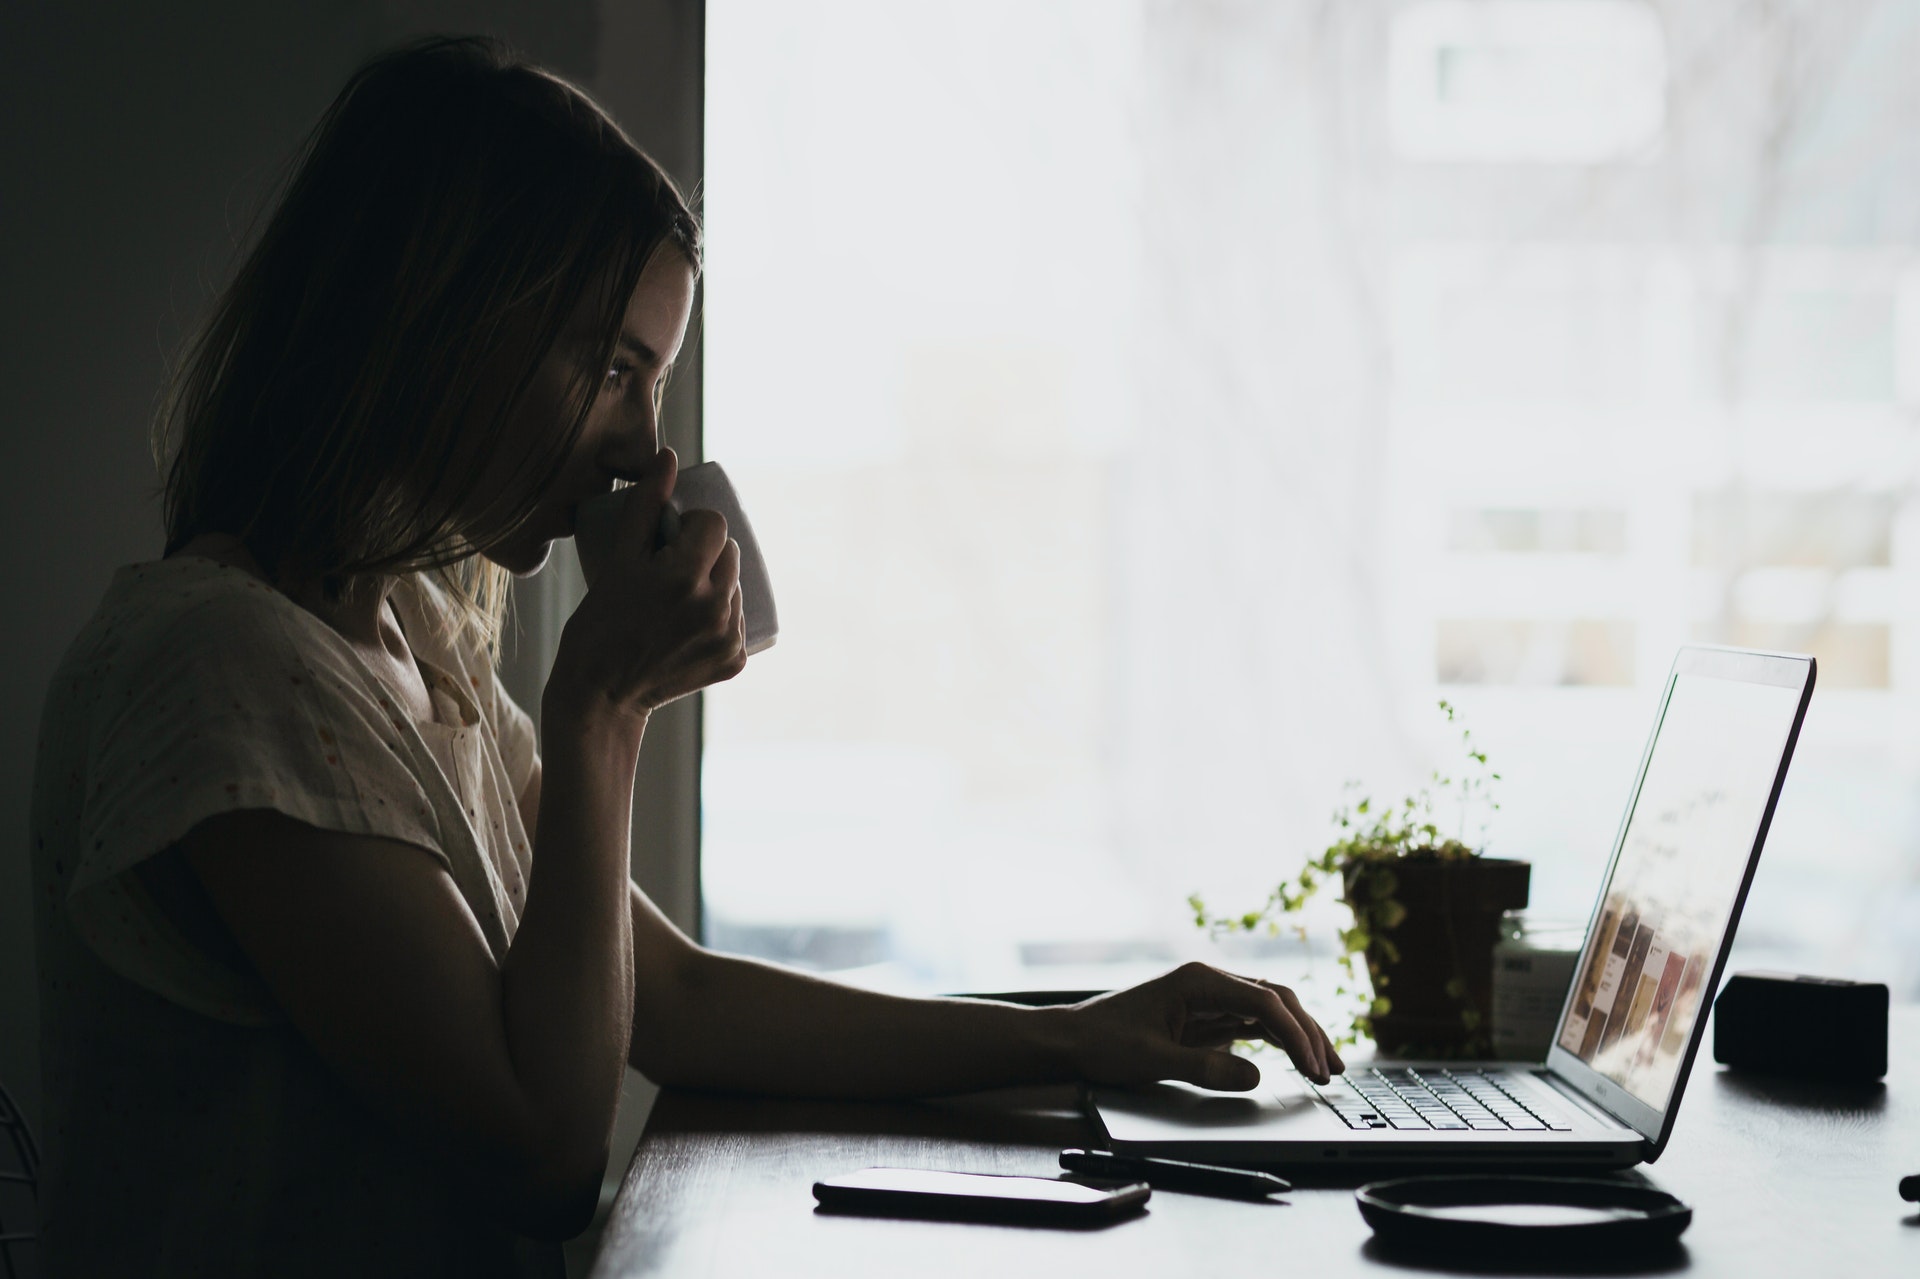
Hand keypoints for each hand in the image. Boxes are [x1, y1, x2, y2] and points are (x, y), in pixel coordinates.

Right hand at [550, 448, 746, 718]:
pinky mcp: (734, 661)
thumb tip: (669, 457)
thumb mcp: (617, 560)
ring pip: (735, 586)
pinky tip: (689, 626)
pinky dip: (719, 617)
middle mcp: (714, 607)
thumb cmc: (598, 624)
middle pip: (730, 553)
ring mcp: (728, 637)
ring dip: (715, 584)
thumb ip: (644, 506)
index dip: (693, 526)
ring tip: (677, 601)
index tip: (671, 540)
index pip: (715, 524)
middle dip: (705, 554)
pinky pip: (737, 620)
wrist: (601, 694)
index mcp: (684, 577)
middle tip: (670, 571)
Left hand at [1060, 962, 1342, 1090]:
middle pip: (1276, 1000)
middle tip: (1331, 1070)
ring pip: (1270, 1011)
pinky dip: (1279, 1041)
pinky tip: (1298, 1059)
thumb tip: (1255, 1075)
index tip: (1312, 1065)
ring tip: (1327, 1067)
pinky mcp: (1208, 1017)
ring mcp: (1211, 998)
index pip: (1263, 1001)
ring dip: (1300, 1036)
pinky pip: (1254, 1024)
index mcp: (1198, 981)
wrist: (1073, 1039)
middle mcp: (1209, 982)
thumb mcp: (1152, 1060)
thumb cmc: (1104, 1042)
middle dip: (1308, 1033)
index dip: (1294, 1034)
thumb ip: (1204, 1067)